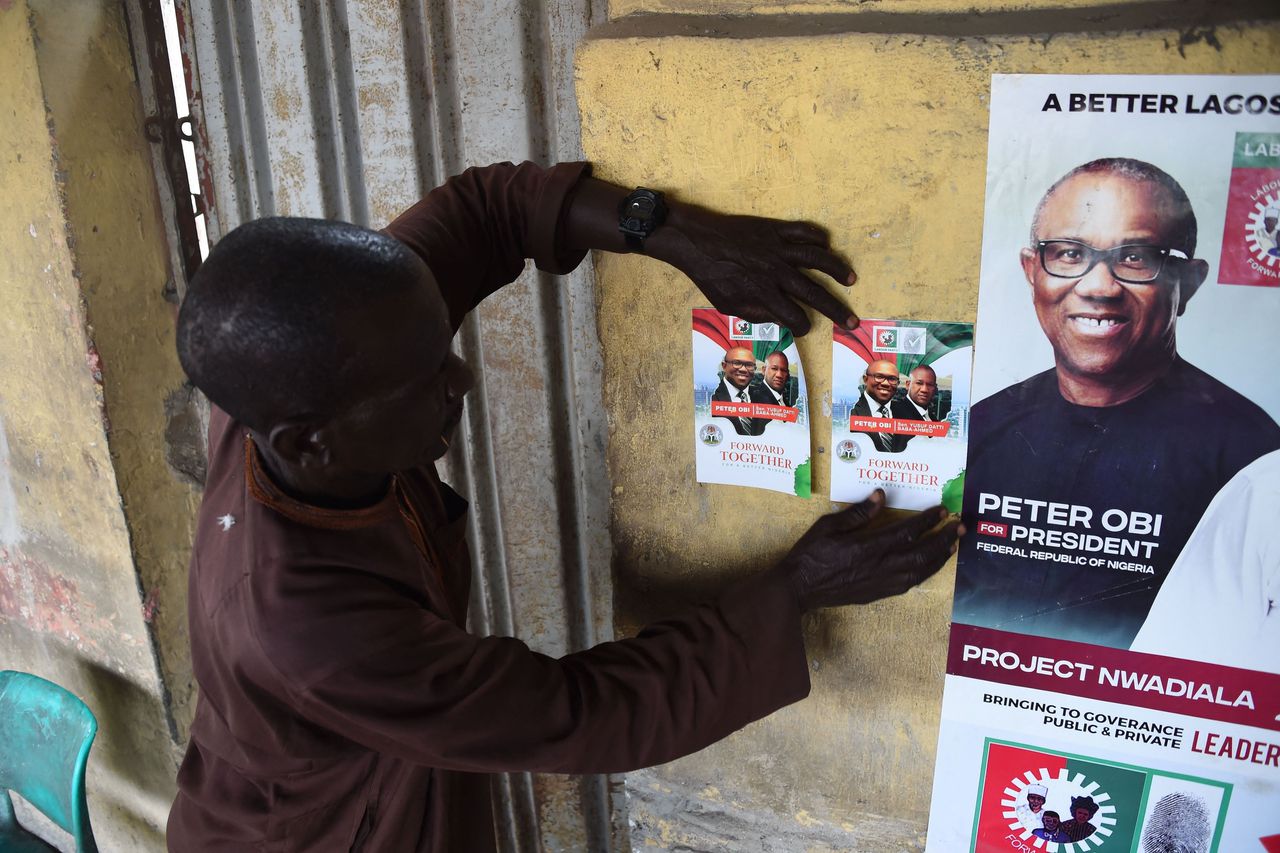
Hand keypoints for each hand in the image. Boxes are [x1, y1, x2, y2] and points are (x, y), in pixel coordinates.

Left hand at [647, 201, 857, 335]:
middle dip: (836, 309)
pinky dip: (818, 237)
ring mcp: (778, 248)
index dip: (802, 326)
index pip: (795, 316)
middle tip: (853, 321)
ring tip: (851, 279)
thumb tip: (781, 319)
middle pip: (814, 293)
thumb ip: (756, 314)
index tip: (803, 327)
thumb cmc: (711, 276)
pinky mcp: (775, 229)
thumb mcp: (728, 305)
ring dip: (837, 269)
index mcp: (763, 293)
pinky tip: (826, 245)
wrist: (696, 242)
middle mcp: (776, 272)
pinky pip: (803, 232)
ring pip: (817, 259)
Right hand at [771, 491, 962, 610]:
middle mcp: (879, 567)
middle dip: (943, 539)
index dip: (927, 521)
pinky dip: (926, 572)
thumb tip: (880, 495)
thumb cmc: (810, 554)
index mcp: (867, 547)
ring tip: (953, 544)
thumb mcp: (828, 526)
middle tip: (959, 527)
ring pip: (920, 571)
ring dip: (940, 557)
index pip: (906, 532)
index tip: (942, 510)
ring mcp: (881, 583)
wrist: (799, 588)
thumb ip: (857, 513)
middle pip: (921, 553)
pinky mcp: (879, 593)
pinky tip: (931, 564)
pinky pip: (910, 583)